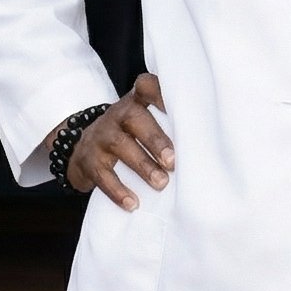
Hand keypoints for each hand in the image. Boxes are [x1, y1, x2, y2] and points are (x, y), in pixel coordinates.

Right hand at [64, 74, 171, 209]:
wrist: (83, 151)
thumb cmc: (129, 138)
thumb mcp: (144, 124)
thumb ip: (168, 127)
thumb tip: (208, 146)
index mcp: (135, 103)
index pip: (146, 87)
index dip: (160, 92)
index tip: (181, 106)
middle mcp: (117, 115)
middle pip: (133, 117)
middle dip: (155, 138)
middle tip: (173, 161)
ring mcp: (100, 136)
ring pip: (119, 144)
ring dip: (142, 164)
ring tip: (161, 183)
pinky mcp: (88, 160)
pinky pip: (102, 174)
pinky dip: (117, 190)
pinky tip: (133, 203)